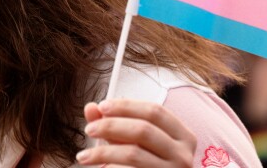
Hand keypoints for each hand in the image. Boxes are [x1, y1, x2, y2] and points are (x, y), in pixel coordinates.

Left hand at [76, 99, 195, 166]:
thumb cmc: (144, 164)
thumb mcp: (131, 141)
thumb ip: (113, 123)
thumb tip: (91, 107)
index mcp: (182, 135)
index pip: (154, 111)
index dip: (127, 106)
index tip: (102, 106)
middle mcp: (183, 153)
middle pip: (143, 130)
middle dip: (111, 126)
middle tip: (89, 129)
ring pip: (133, 153)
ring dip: (103, 152)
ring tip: (84, 156)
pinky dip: (111, 167)